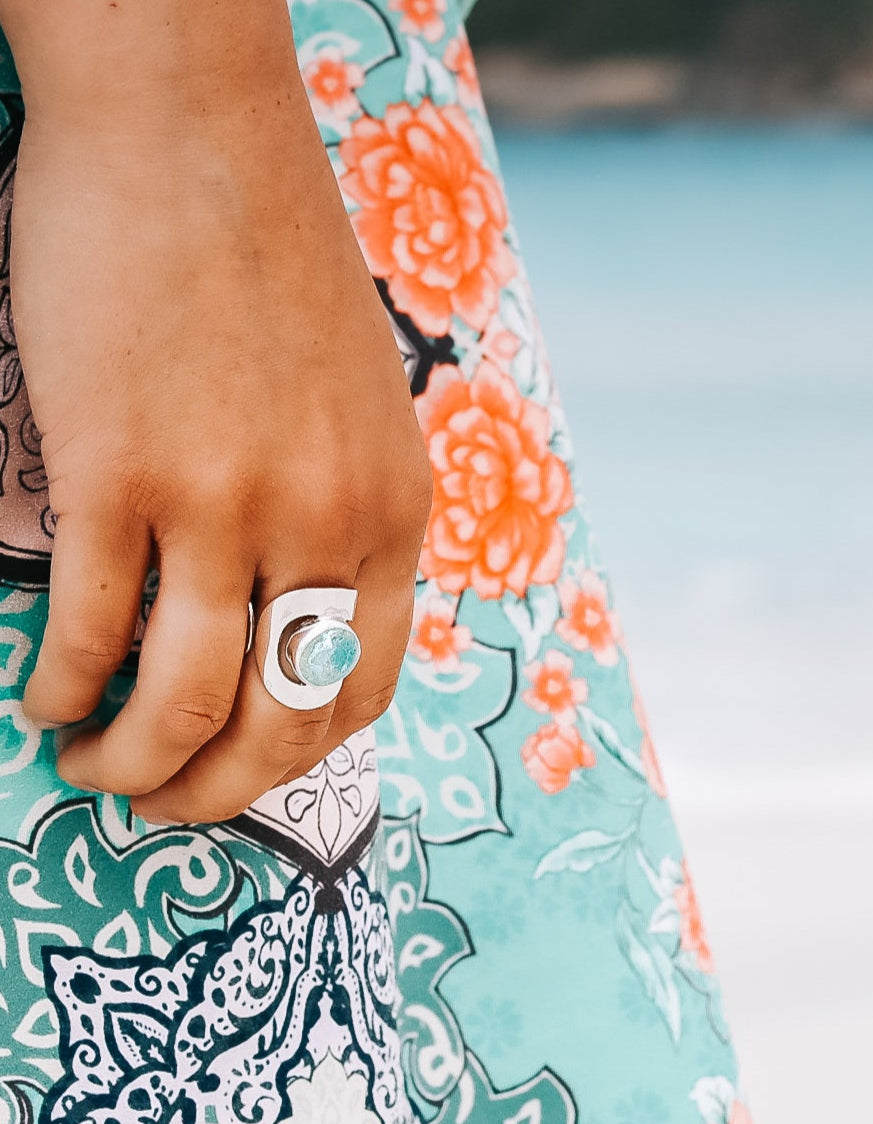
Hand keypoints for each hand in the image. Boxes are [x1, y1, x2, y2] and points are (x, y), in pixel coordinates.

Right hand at [9, 5, 430, 821]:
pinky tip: (44, 697)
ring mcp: (225, 504)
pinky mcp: (121, 473)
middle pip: (281, 723)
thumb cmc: (277, 275)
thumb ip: (346, 517)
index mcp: (393, 516)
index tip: (251, 767)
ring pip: (184, 702)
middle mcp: (325, 524)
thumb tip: (298, 617)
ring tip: (96, 762)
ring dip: (134, 763)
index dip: (303, 755)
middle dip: (217, 790)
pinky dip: (61, 687)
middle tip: (165, 801)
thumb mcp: (362, 413)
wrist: (198, 138)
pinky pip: (91, 632)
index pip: (365, 690)